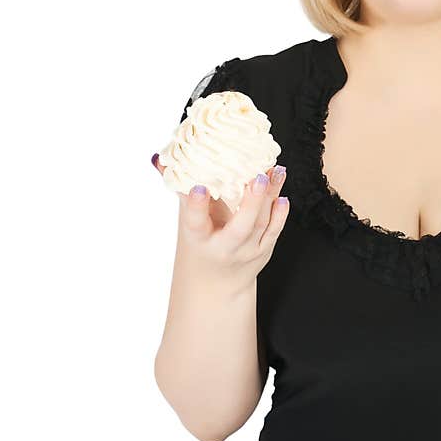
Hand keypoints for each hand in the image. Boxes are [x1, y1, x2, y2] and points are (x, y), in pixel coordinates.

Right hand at [153, 155, 289, 283]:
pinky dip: (280, 212)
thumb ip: (180, 188)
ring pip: (261, 224)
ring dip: (270, 196)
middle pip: (240, 227)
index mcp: (199, 237)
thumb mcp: (188, 218)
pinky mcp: (264, 249)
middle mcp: (224, 247)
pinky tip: (281, 193)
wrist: (218, 281)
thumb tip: (159, 158)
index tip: (199, 186)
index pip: (195, 221)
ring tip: (276, 171)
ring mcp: (247, 250)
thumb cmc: (202, 239)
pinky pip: (274, 230)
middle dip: (250, 202)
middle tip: (257, 176)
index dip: (196, 204)